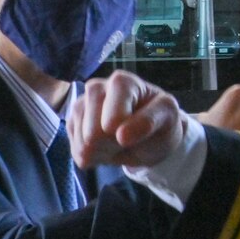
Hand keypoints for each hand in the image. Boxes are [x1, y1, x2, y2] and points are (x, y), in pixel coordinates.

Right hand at [69, 72, 188, 168]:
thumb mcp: (167, 117)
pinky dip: (94, 157)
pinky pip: (76, 151)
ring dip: (103, 151)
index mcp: (122, 82)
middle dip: (112, 143)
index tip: (131, 135)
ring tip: (118, 142)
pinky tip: (106, 147)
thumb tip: (120, 135)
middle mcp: (97, 88)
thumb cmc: (159, 122)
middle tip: (127, 138)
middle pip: (93, 133)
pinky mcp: (72, 124)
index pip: (111, 117)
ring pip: (83, 143)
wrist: (149, 137)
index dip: (121, 132)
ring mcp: (81, 106)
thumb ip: (149, 121)